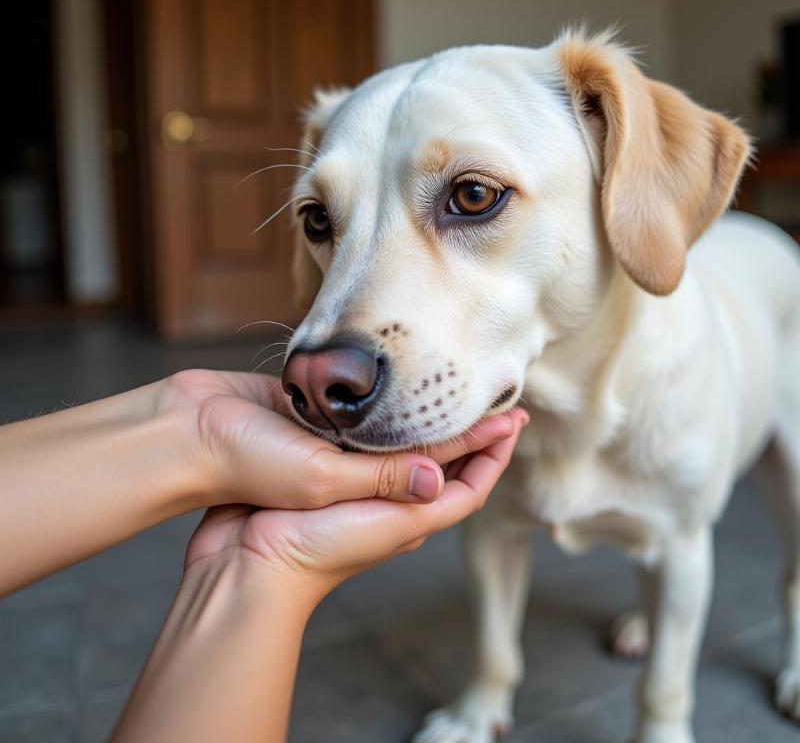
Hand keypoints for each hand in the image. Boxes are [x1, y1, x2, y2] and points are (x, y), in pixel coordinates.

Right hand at [184, 407, 526, 601]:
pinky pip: (369, 447)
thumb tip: (443, 472)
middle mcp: (389, 503)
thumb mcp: (360, 511)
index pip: (470, 484)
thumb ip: (398, 484)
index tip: (514, 419)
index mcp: (408, 515)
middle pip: (444, 466)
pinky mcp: (327, 478)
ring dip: (430, 426)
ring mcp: (358, 491)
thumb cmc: (305, 549)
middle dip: (469, 435)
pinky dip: (386, 424)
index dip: (494, 452)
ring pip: (407, 453)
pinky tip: (380, 401)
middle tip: (486, 398)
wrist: (240, 570)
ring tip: (441, 390)